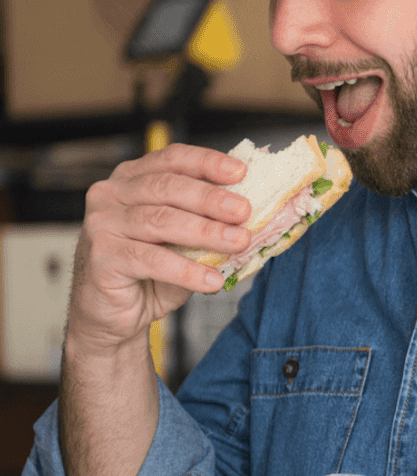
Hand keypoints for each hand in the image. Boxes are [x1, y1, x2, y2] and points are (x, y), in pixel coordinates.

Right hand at [68, 144, 251, 355]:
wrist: (116, 314)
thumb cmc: (153, 273)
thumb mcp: (185, 243)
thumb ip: (208, 224)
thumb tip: (253, 218)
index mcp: (133, 179)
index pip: (172, 159)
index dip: (207, 162)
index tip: (241, 172)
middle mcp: (112, 195)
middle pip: (167, 187)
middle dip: (210, 198)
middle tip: (243, 211)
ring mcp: (103, 224)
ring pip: (160, 220)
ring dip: (205, 231)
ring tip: (238, 243)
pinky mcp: (102, 256)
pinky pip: (150, 259)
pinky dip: (186, 271)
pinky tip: (211, 280)